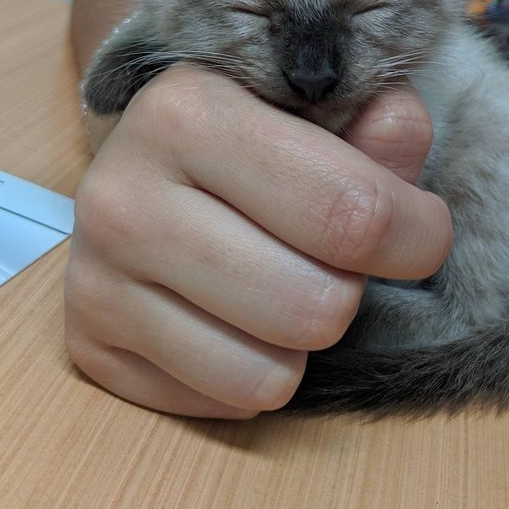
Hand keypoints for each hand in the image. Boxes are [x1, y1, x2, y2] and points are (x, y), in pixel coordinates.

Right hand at [66, 67, 451, 417]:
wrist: (150, 158)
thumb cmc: (256, 133)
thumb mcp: (319, 106)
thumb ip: (378, 121)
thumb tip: (400, 134)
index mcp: (189, 113)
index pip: (354, 214)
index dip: (417, 235)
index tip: (418, 228)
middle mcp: (125, 197)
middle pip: (317, 307)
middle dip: (349, 287)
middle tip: (328, 253)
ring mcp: (96, 277)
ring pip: (272, 374)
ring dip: (302, 339)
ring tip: (280, 279)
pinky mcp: (89, 344)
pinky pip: (225, 402)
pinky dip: (252, 370)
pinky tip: (235, 314)